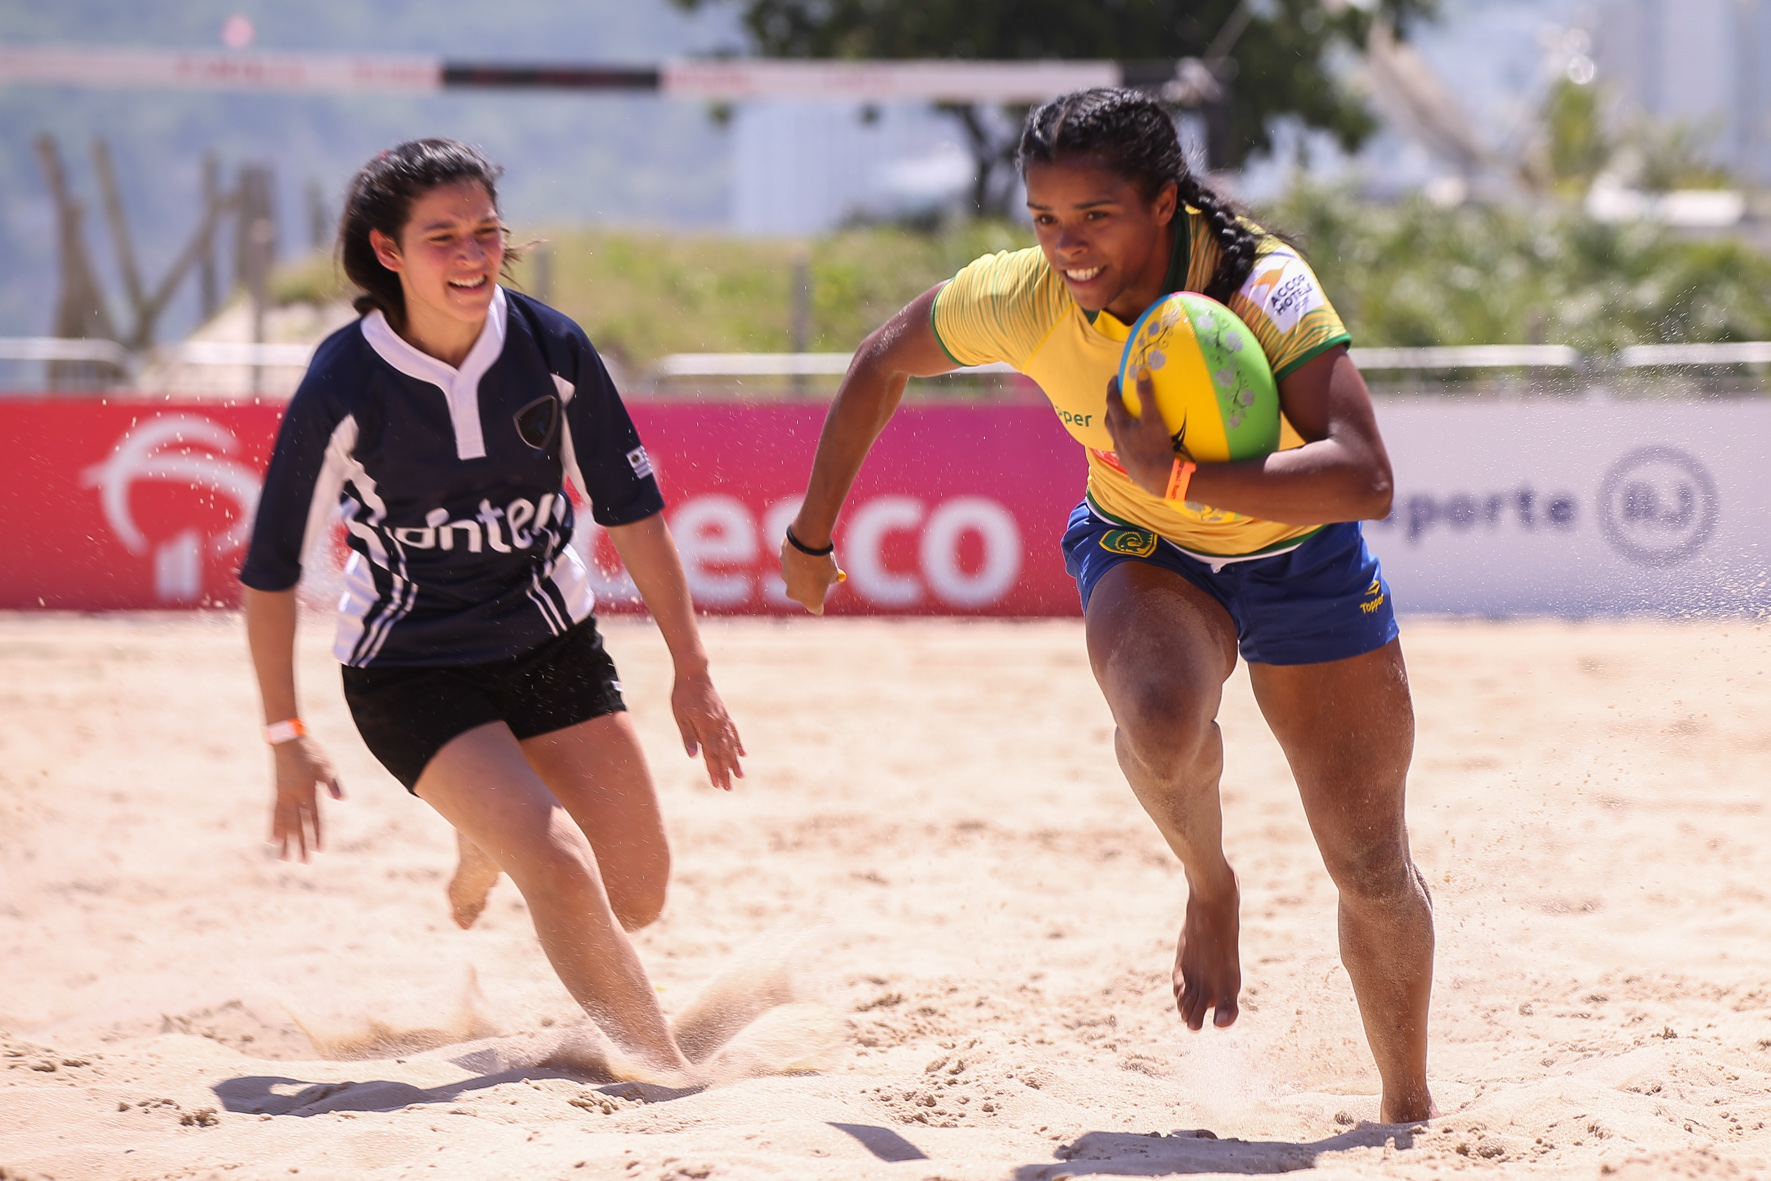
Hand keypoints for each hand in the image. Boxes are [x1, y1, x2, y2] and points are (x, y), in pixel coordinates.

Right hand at [269, 736, 343, 861]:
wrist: (287, 740)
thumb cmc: (311, 751)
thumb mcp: (326, 765)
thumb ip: (333, 783)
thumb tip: (341, 799)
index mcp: (308, 791)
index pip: (314, 818)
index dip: (316, 834)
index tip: (318, 850)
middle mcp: (293, 797)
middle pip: (298, 825)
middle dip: (301, 844)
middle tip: (303, 862)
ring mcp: (283, 796)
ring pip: (283, 823)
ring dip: (285, 841)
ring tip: (283, 858)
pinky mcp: (276, 793)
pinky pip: (273, 814)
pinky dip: (273, 827)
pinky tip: (272, 840)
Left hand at [671, 670, 745, 790]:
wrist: (694, 673)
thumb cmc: (683, 694)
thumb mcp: (680, 716)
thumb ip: (688, 736)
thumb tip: (693, 756)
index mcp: (706, 727)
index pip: (711, 754)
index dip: (714, 770)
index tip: (717, 785)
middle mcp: (718, 726)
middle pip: (723, 753)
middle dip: (725, 772)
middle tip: (729, 788)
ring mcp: (723, 720)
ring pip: (731, 745)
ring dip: (734, 762)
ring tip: (740, 776)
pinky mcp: (724, 715)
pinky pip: (734, 733)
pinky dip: (738, 745)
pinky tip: (743, 754)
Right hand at [778, 533, 845, 615]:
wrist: (806, 544)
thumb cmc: (823, 562)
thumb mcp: (833, 572)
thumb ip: (832, 578)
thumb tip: (834, 578)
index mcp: (810, 601)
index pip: (816, 608)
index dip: (820, 605)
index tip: (823, 599)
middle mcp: (795, 594)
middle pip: (802, 594)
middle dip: (808, 587)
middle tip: (818, 577)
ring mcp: (786, 579)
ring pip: (795, 576)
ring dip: (801, 571)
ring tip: (812, 558)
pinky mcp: (781, 563)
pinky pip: (790, 562)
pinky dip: (796, 558)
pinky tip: (802, 550)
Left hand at [1103, 370, 1184, 497]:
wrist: (1159, 477)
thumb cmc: (1156, 446)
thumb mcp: (1153, 418)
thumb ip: (1147, 396)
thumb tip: (1141, 373)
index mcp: (1121, 426)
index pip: (1112, 402)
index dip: (1112, 389)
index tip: (1114, 379)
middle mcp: (1117, 439)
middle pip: (1109, 420)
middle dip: (1112, 407)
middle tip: (1117, 398)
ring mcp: (1122, 454)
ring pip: (1114, 436)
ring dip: (1117, 426)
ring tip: (1124, 421)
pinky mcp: (1129, 465)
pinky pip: (1123, 450)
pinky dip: (1125, 442)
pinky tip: (1134, 444)